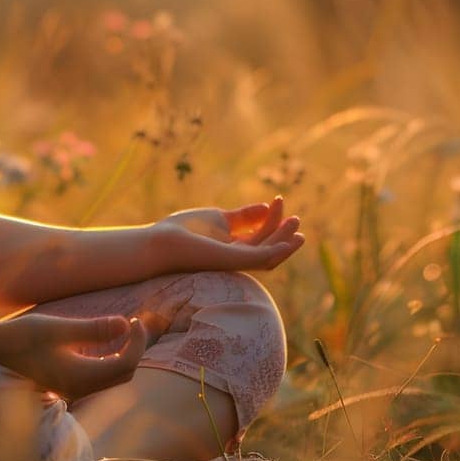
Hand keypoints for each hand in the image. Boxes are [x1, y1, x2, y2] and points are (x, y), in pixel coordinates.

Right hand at [0, 311, 161, 400]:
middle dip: (134, 349)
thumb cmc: (21, 336)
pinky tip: (105, 340)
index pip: (125, 364)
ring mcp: (72, 388)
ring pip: (111, 376)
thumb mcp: (58, 329)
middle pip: (122, 374)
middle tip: (135, 323)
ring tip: (125, 329)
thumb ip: (93, 329)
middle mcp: (79, 388)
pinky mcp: (65, 383)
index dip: (137, 342)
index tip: (135, 319)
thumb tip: (126, 325)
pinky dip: (109, 358)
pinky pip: (98, 375)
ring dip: (123, 354)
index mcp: (80, 377)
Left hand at [153, 194, 304, 273]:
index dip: (272, 221)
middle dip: (283, 234)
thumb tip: (266, 206)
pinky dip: (277, 250)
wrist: (162, 243)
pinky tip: (289, 241)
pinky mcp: (232, 261)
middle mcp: (236, 258)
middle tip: (297, 219)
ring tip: (296, 223)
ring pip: (268, 254)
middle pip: (267, 247)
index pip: (259, 238)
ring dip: (284, 240)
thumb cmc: (185, 231)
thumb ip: (243, 216)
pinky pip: (260, 259)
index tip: (277, 199)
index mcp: (232, 249)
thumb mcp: (220, 218)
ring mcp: (235, 262)